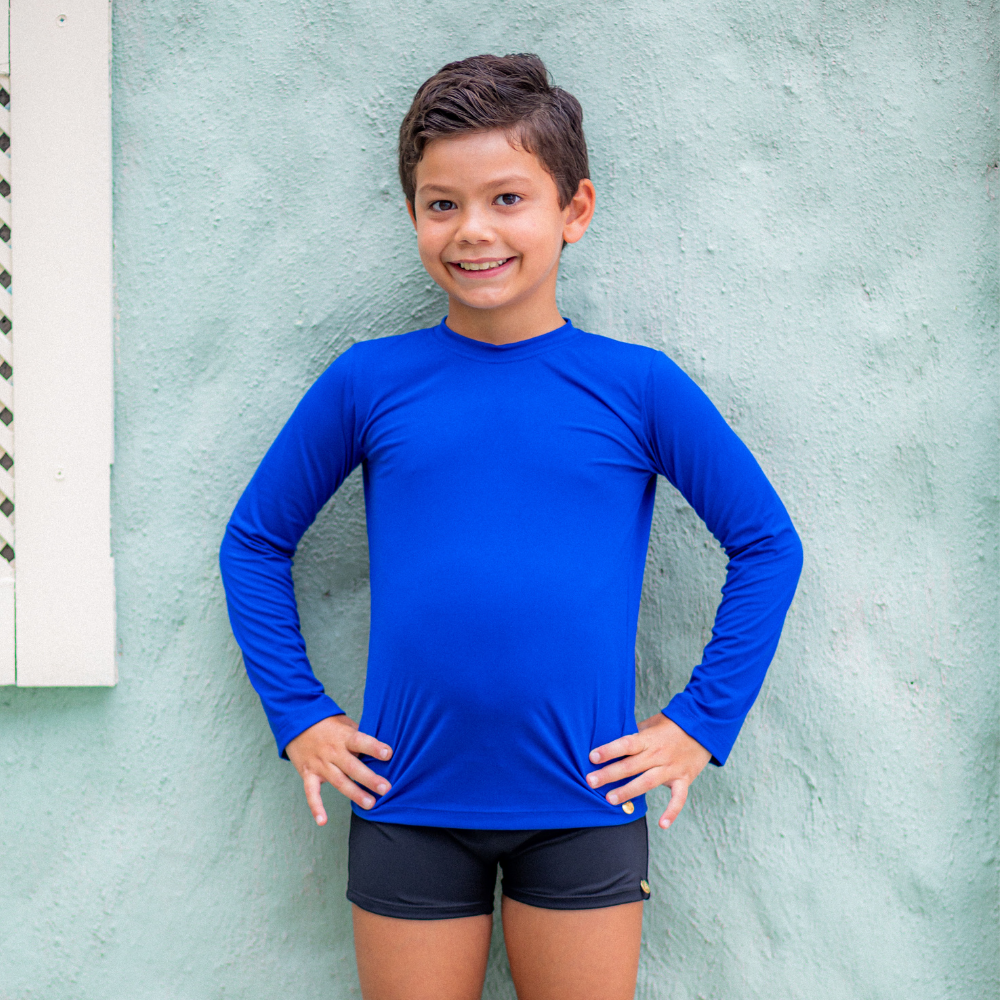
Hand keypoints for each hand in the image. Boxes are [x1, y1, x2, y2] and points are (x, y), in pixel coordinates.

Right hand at [285, 715, 392, 825]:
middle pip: (352, 767)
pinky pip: (311, 793)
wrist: (297, 722)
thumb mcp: (346, 723)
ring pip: (339, 781)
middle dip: (369, 778)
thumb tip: (382, 748)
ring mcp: (320, 764)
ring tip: (371, 804)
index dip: (374, 747)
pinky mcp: (308, 774)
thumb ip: (361, 735)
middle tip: (386, 788)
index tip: (388, 754)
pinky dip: (316, 807)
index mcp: (344, 737)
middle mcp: (332, 751)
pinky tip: (323, 821)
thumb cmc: (328, 724)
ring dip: (355, 794)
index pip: (360, 741)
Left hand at [586, 713, 711, 829]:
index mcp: (649, 739)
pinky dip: (672, 812)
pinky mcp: (684, 779)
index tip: (592, 757)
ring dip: (628, 791)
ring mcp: (672, 768)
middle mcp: (658, 754)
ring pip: (647, 782)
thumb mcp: (652, 723)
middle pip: (631, 765)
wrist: (705, 726)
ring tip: (610, 800)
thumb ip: (635, 734)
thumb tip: (612, 741)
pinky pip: (678, 798)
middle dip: (610, 774)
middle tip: (591, 781)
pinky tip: (662, 824)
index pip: (626, 744)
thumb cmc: (673, 724)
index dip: (609, 750)